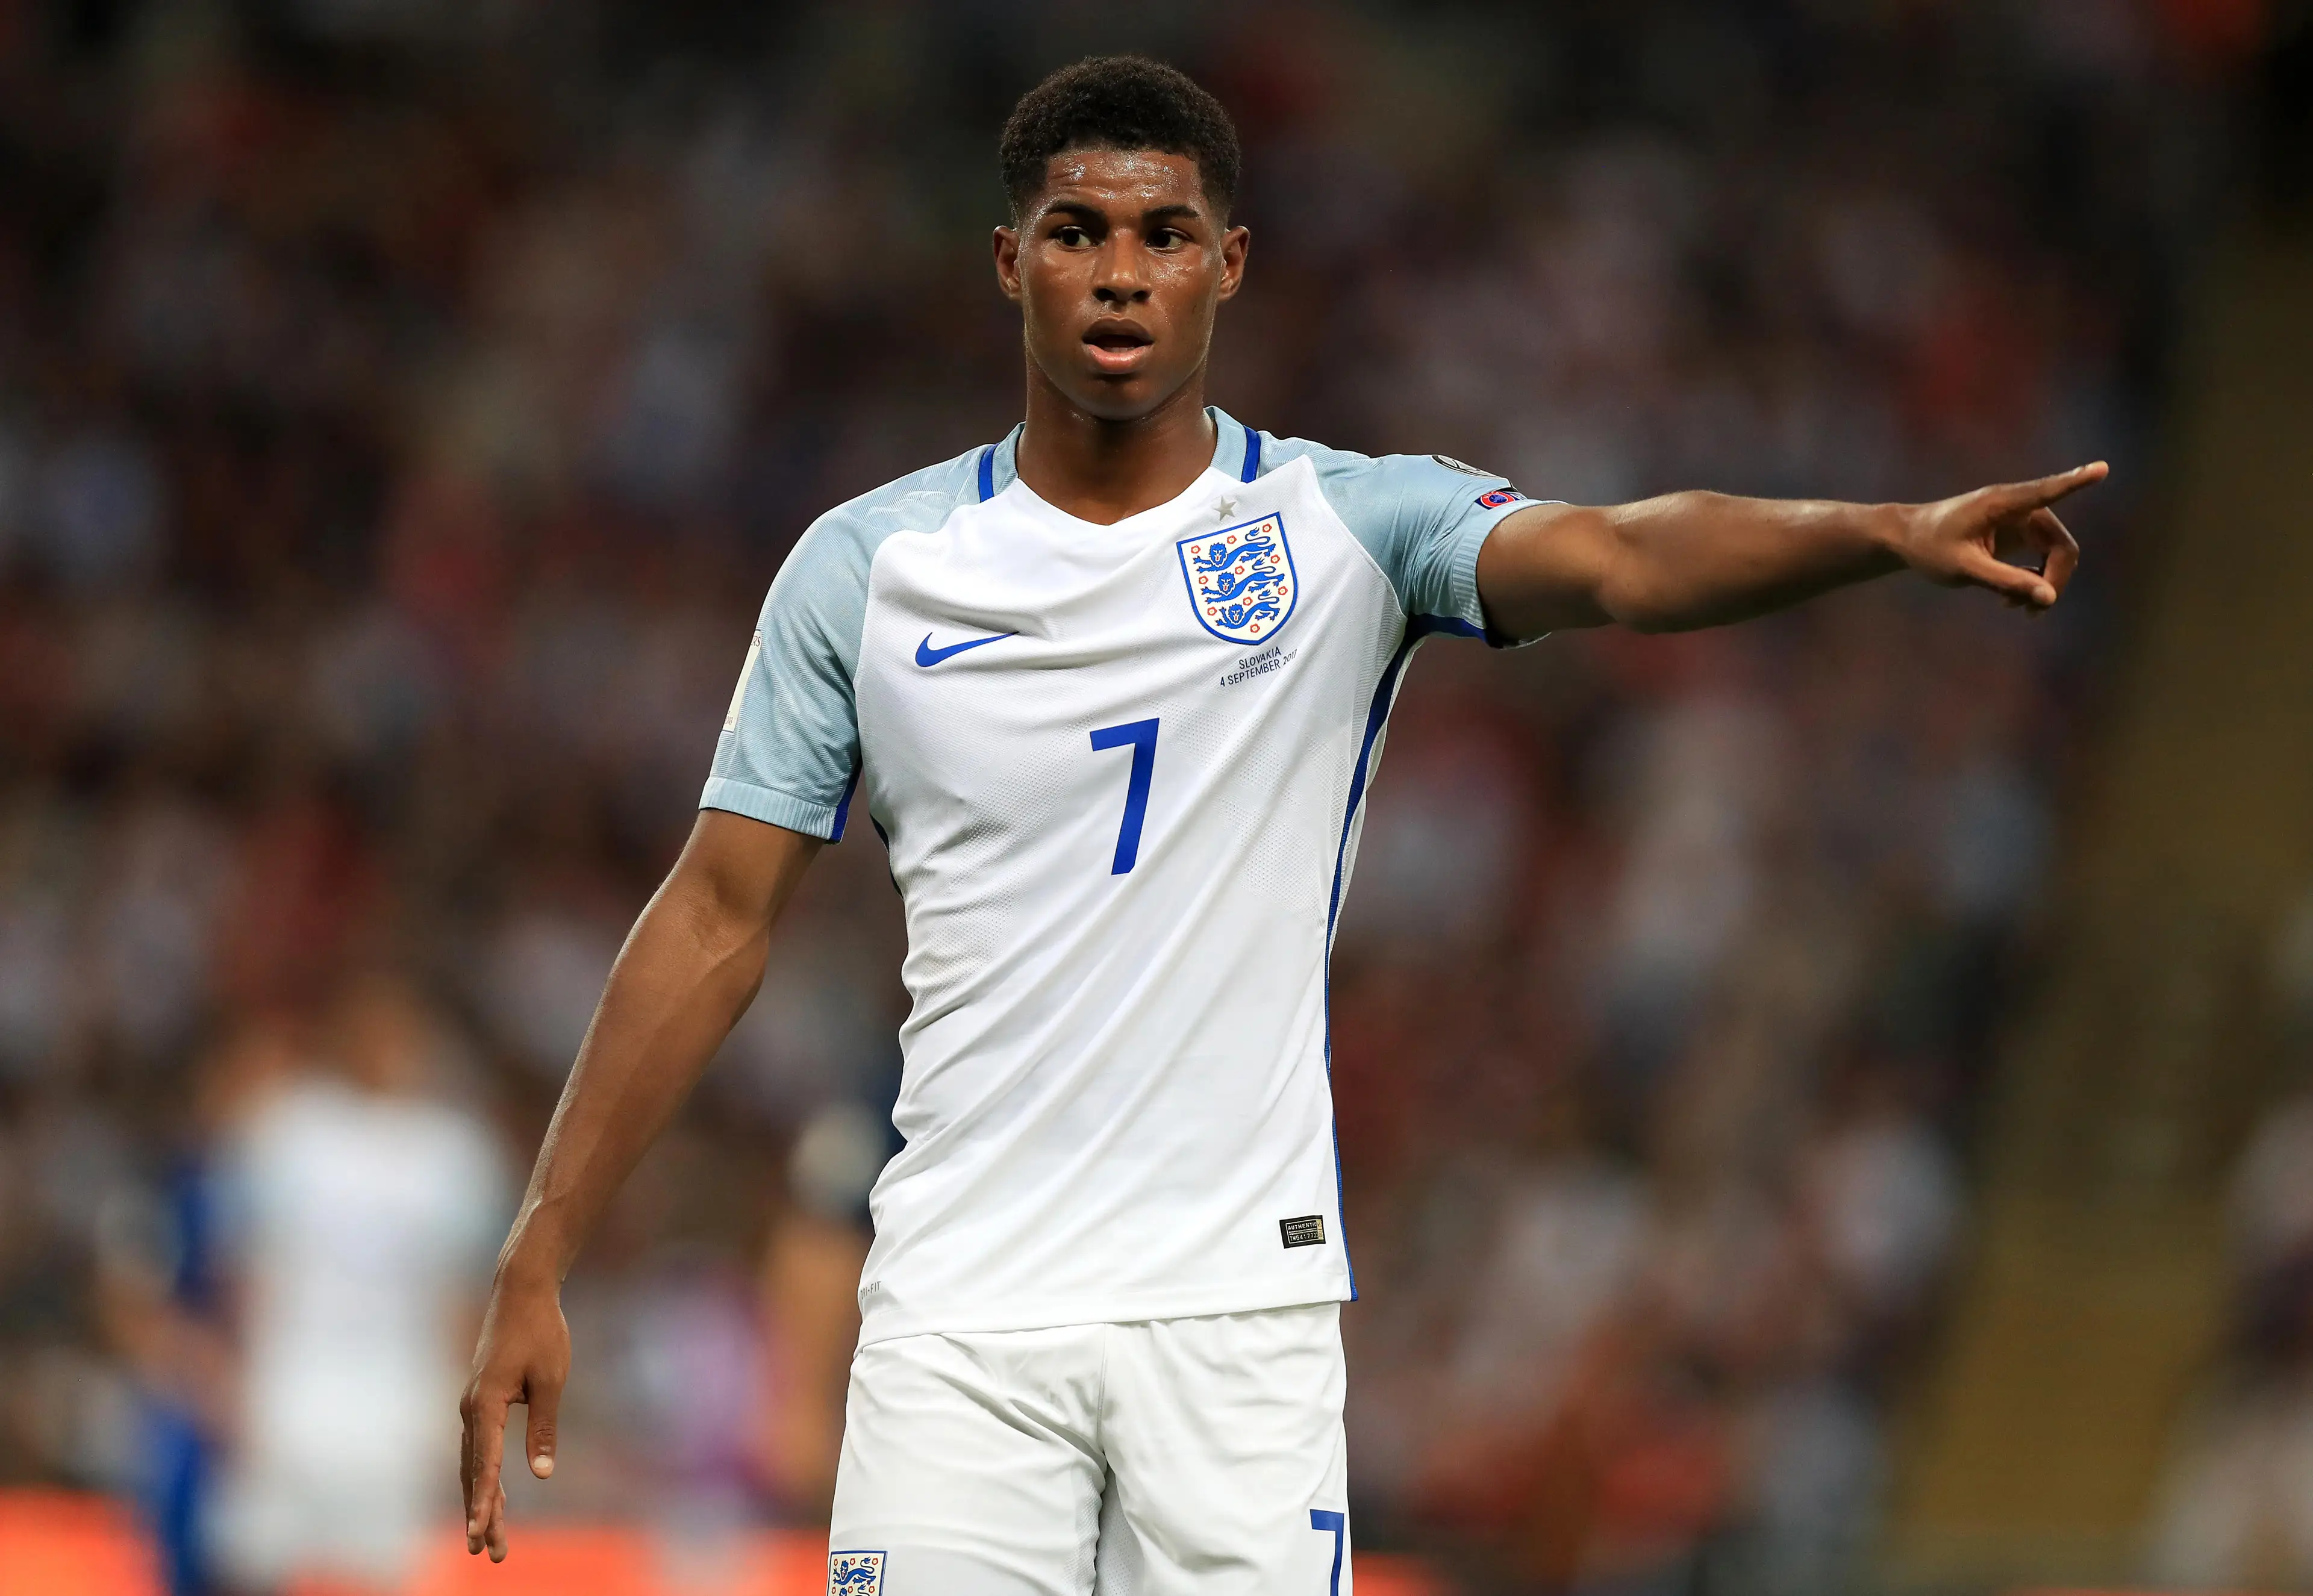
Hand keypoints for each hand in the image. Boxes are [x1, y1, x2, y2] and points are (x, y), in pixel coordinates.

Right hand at [459, 1270, 569, 1561]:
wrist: (521, 1291)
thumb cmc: (541, 1332)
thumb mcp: (550, 1379)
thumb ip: (543, 1427)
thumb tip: (541, 1473)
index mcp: (485, 1405)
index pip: (484, 1464)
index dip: (482, 1502)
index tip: (479, 1533)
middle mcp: (471, 1409)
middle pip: (473, 1472)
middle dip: (481, 1513)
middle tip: (489, 1553)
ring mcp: (472, 1405)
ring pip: (473, 1462)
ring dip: (481, 1499)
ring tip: (491, 1537)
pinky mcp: (481, 1400)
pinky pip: (479, 1446)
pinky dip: (483, 1474)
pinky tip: (492, 1496)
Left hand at [1894, 461, 2106, 611]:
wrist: (1907, 540)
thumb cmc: (1930, 548)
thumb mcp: (1965, 569)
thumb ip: (2006, 581)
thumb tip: (2050, 598)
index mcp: (2002, 504)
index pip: (2047, 491)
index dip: (2077, 482)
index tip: (2103, 468)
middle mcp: (2019, 508)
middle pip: (2062, 546)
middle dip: (2054, 579)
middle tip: (2032, 610)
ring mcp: (2021, 521)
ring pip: (2055, 556)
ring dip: (2043, 585)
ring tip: (2014, 608)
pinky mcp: (2018, 535)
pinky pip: (2042, 561)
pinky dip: (2033, 583)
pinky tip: (2010, 601)